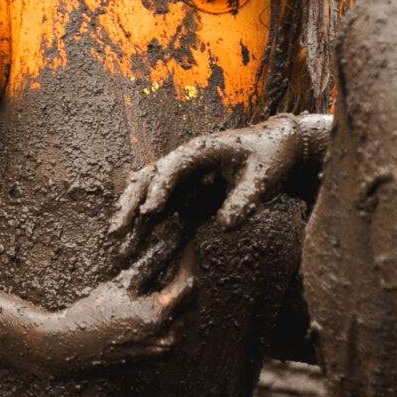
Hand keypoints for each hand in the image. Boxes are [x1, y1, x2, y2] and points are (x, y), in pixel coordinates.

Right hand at [30, 248, 196, 376]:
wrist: (69, 348)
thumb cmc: (92, 312)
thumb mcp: (123, 283)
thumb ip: (152, 262)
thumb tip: (172, 238)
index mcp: (159, 317)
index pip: (188, 282)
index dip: (190, 258)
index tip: (188, 241)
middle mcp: (167, 337)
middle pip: (192, 300)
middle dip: (187, 276)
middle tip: (180, 256)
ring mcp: (164, 350)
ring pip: (185, 316)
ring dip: (180, 296)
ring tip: (168, 276)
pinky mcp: (158, 357)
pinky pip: (175, 331)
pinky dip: (172, 314)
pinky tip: (158, 301)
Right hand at [110, 113, 327, 255]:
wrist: (279, 149)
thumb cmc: (270, 157)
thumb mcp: (262, 178)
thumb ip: (244, 200)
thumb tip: (224, 226)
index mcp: (200, 151)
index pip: (173, 168)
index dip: (160, 189)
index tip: (150, 211)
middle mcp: (185, 162)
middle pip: (149, 180)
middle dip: (131, 204)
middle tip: (117, 230)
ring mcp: (186, 179)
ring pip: (151, 197)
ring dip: (135, 220)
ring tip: (119, 245)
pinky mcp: (191, 195)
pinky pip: (166, 212)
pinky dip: (150, 227)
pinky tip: (138, 247)